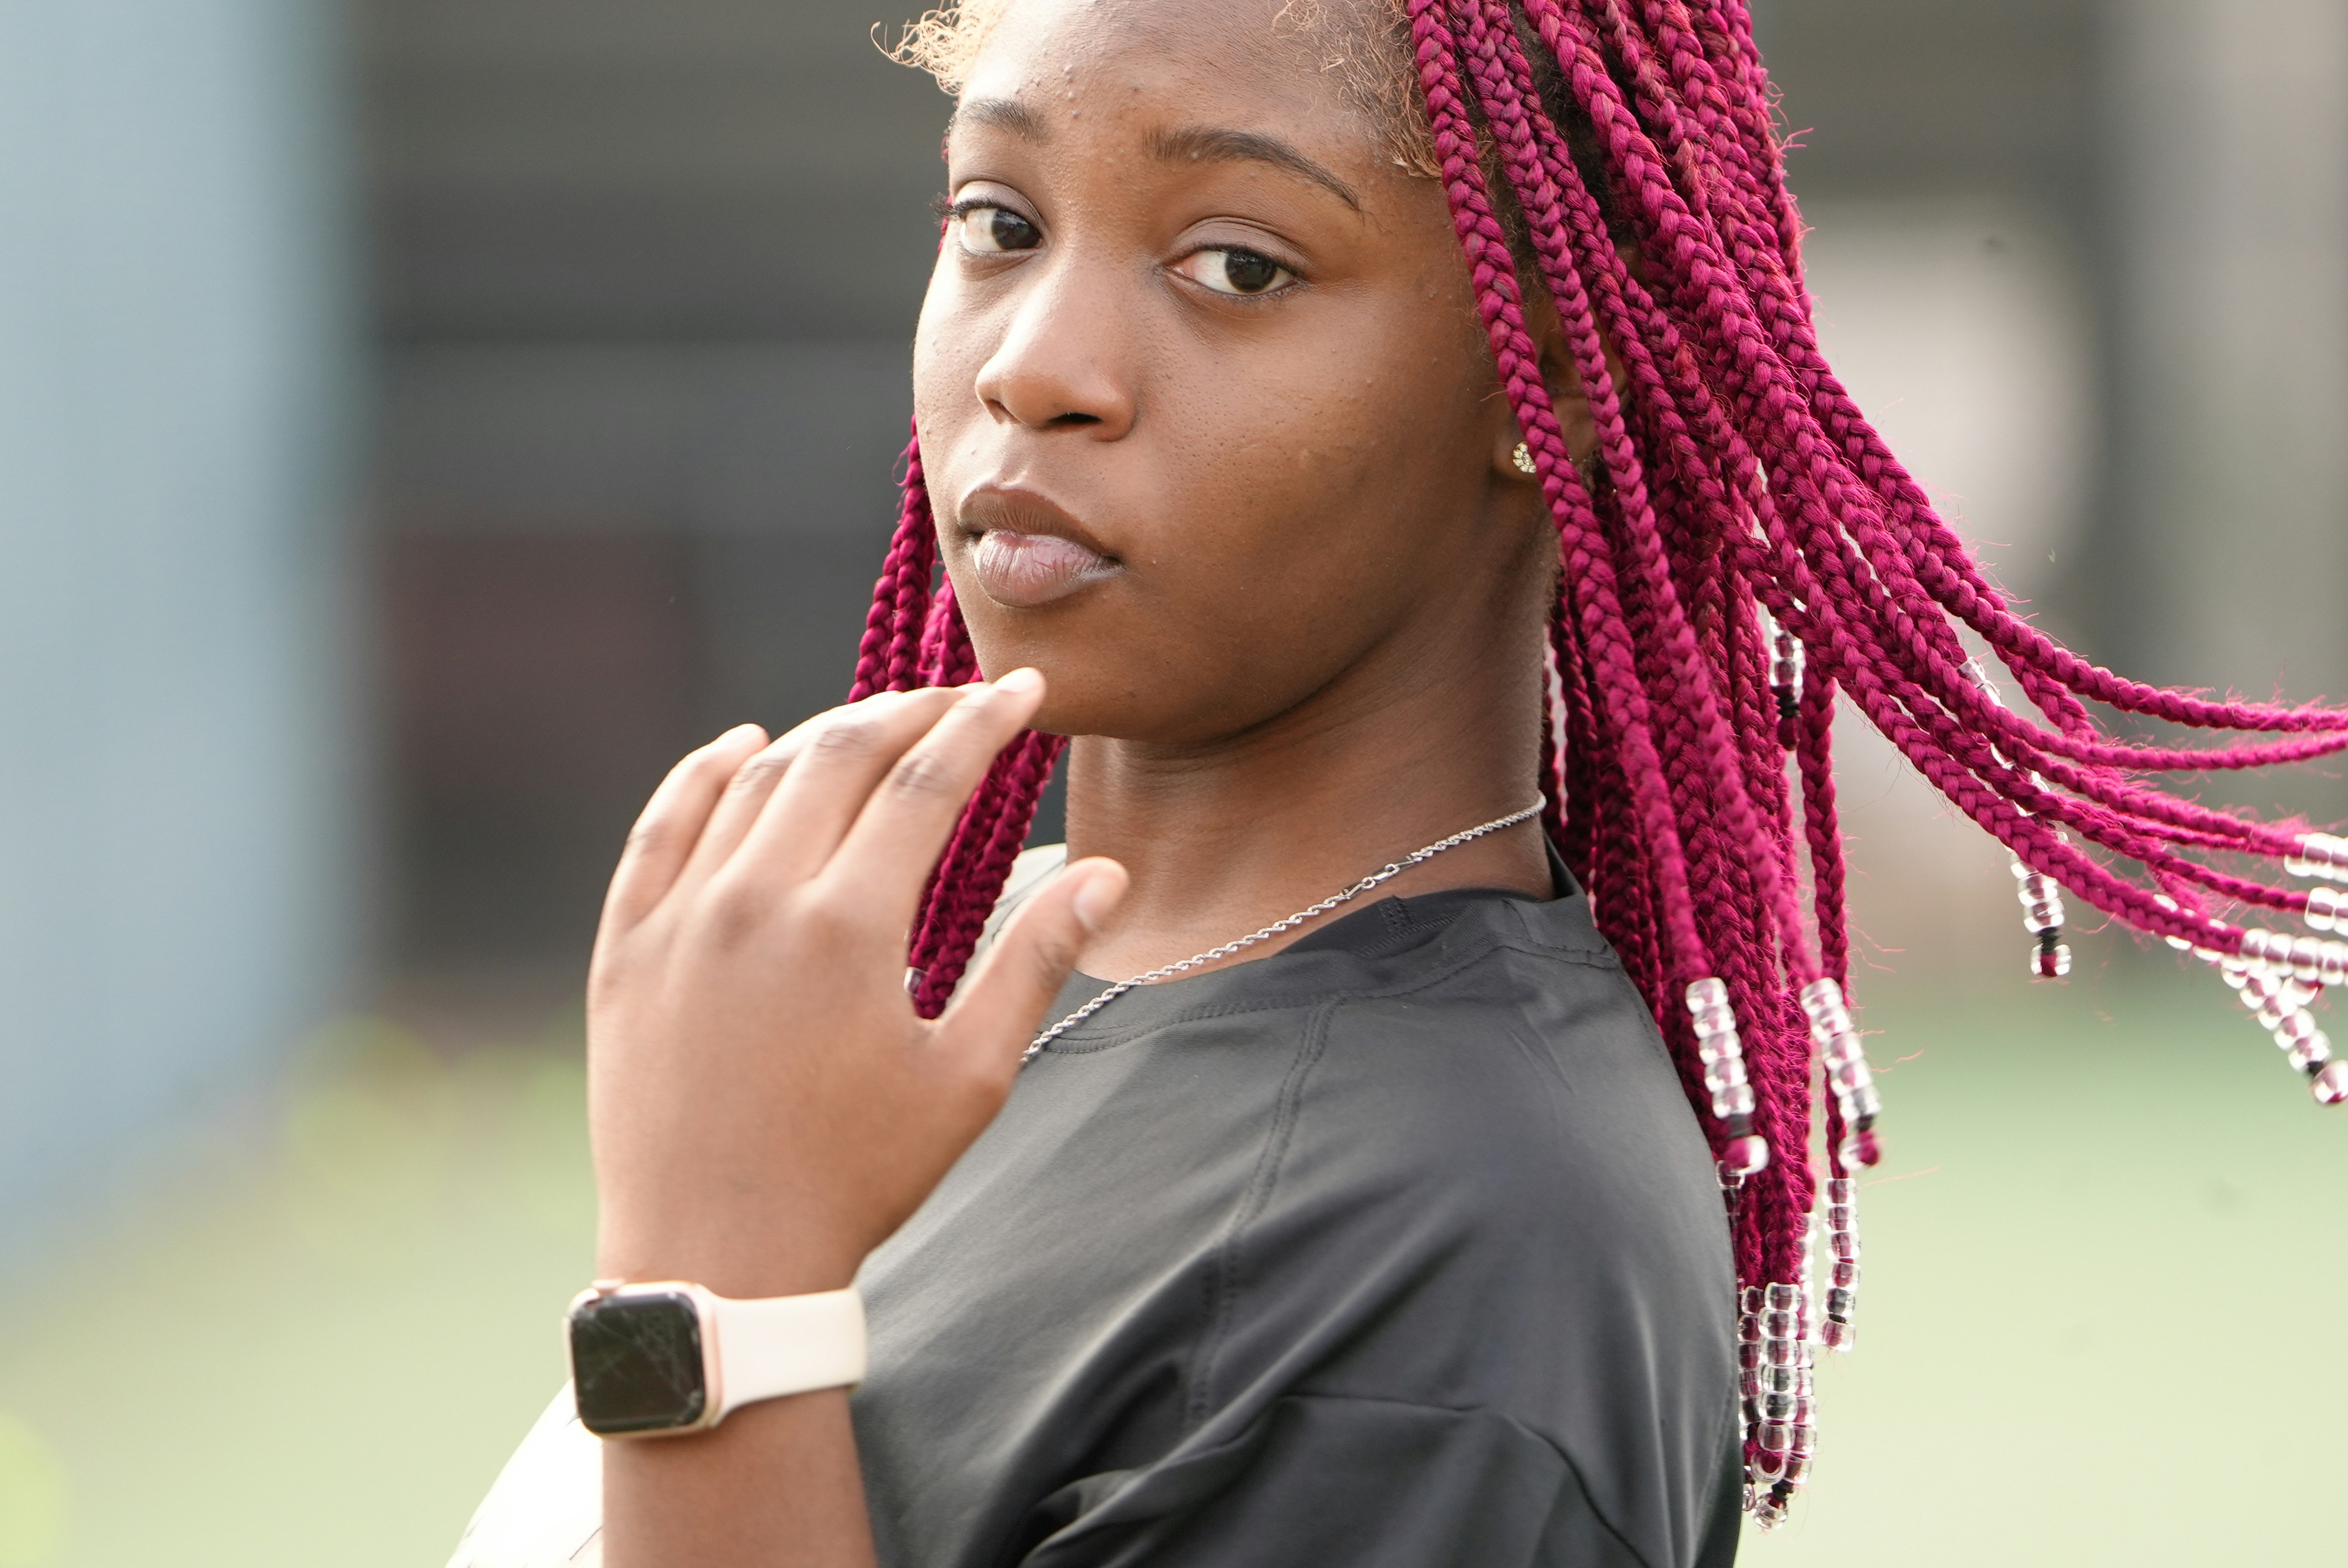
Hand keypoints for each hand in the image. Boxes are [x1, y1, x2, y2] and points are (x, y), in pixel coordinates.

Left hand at [584, 672, 1126, 1297]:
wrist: (715, 1259)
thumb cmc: (857, 1177)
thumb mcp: (968, 1078)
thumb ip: (1035, 962)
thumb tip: (1106, 875)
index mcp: (846, 926)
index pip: (927, 781)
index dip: (982, 725)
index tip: (1021, 693)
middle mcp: (754, 899)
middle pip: (839, 756)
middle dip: (910, 711)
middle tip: (956, 701)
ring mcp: (679, 919)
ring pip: (752, 780)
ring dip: (821, 736)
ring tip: (874, 726)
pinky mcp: (626, 948)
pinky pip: (660, 828)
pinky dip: (702, 774)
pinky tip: (739, 748)